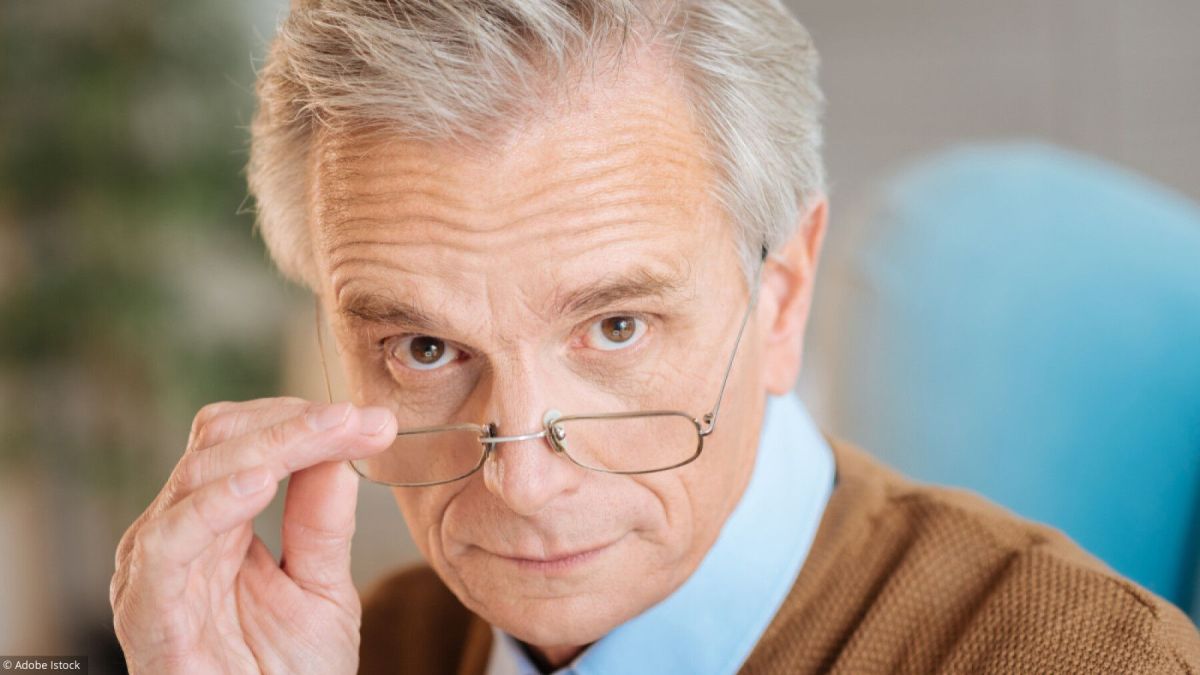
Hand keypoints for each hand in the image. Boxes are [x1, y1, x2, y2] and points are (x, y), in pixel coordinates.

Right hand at [110, 397, 397, 673]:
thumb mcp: (321, 587)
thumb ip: (323, 520)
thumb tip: (344, 445)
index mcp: (215, 523)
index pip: (245, 441)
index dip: (303, 421)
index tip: (373, 421)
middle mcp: (178, 536)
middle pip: (220, 444)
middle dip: (295, 424)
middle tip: (359, 420)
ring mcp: (157, 570)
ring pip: (198, 477)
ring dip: (269, 447)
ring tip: (325, 433)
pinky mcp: (148, 613)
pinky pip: (168, 545)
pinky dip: (212, 505)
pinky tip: (261, 482)